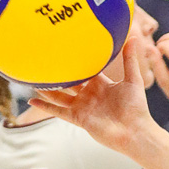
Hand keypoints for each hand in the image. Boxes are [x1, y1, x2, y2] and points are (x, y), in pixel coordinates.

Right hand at [36, 33, 153, 153]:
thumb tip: (133, 37)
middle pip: (70, 82)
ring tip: (34, 78)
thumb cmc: (136, 107)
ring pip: (60, 95)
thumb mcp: (133, 79)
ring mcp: (82, 107)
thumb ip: (129, 59)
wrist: (134, 131)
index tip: (66, 47)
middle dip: (59, 74)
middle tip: (45, 60)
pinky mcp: (77, 118)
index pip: (87, 70)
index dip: (77, 60)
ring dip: (48, 87)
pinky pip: (57, 111)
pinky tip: (31, 99)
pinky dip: (44, 106)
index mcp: (102, 85)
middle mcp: (90, 95)